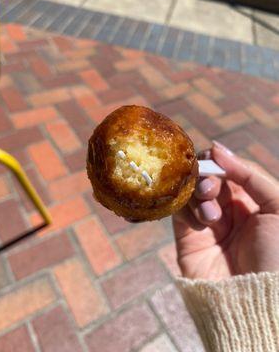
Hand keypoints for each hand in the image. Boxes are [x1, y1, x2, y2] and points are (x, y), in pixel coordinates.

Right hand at [173, 141, 278, 280]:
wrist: (255, 300)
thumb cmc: (276, 254)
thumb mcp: (278, 207)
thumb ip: (251, 174)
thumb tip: (218, 148)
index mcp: (250, 199)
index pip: (228, 169)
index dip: (219, 161)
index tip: (213, 157)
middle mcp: (227, 207)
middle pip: (206, 177)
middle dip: (206, 177)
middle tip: (209, 189)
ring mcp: (206, 221)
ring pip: (191, 191)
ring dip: (198, 195)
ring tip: (211, 215)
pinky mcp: (187, 236)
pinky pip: (179, 210)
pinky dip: (186, 209)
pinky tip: (201, 223)